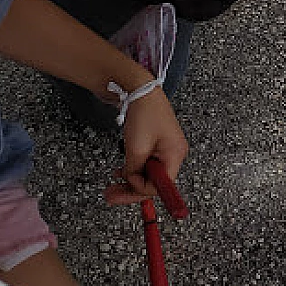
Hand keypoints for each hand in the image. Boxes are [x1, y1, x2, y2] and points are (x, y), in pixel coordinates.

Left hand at [104, 85, 187, 205]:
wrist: (141, 91)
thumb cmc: (144, 115)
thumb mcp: (136, 148)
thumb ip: (134, 171)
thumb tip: (132, 184)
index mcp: (175, 155)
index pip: (161, 186)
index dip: (139, 190)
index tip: (121, 188)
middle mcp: (174, 154)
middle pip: (155, 181)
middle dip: (132, 189)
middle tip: (111, 194)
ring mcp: (166, 149)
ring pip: (149, 174)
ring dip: (131, 180)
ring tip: (112, 184)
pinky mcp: (158, 144)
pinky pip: (147, 164)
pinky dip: (133, 169)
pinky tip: (121, 171)